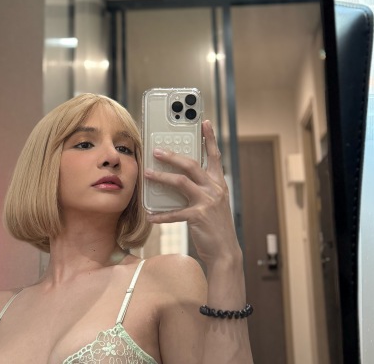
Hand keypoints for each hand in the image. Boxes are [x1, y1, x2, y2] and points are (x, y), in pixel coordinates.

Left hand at [144, 120, 240, 266]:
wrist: (226, 251)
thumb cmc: (216, 226)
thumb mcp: (214, 202)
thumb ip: (201, 188)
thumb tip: (178, 178)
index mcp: (219, 183)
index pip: (215, 156)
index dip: (209, 138)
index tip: (203, 122)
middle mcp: (214, 189)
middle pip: (192, 164)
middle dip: (172, 156)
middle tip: (157, 151)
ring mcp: (207, 202)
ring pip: (180, 182)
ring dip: (161, 177)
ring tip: (147, 174)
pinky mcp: (198, 216)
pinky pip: (174, 213)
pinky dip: (161, 215)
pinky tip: (150, 215)